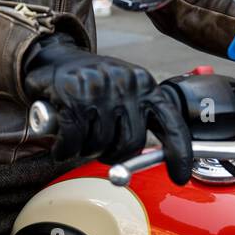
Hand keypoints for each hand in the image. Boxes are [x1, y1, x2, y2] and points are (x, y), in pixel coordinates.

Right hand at [22, 33, 193, 184]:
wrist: (55, 59)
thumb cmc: (93, 84)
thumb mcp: (124, 91)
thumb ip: (138, 120)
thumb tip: (148, 160)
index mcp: (144, 84)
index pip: (171, 122)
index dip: (179, 152)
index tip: (179, 176)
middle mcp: (125, 85)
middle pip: (131, 144)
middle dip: (114, 155)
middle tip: (100, 150)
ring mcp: (99, 90)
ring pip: (100, 145)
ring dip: (86, 151)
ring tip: (79, 136)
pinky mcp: (72, 97)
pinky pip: (74, 141)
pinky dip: (65, 149)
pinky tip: (62, 143)